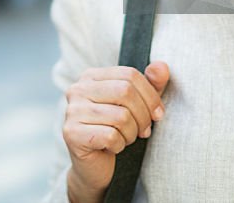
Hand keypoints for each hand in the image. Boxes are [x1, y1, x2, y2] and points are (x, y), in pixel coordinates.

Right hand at [62, 61, 169, 201]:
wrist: (94, 166)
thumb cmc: (117, 131)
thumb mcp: (138, 105)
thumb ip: (151, 84)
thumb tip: (162, 66)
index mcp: (91, 76)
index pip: (129, 74)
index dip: (151, 95)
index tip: (158, 114)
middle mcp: (78, 89)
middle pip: (125, 92)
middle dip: (143, 115)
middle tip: (144, 130)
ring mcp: (72, 111)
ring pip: (121, 116)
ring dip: (132, 133)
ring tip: (126, 138)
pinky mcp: (71, 133)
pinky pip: (110, 136)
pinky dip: (120, 145)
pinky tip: (113, 147)